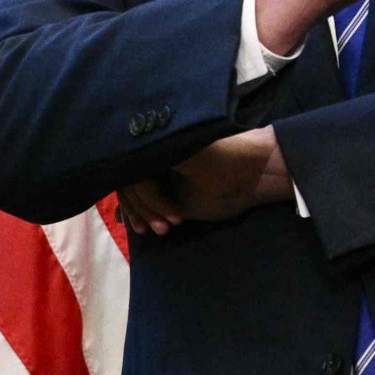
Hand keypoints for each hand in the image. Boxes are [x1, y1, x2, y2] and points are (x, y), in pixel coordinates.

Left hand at [115, 128, 293, 237]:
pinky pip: (143, 174)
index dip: (133, 209)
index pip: (127, 181)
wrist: (253, 172)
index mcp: (156, 159)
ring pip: (131, 179)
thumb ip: (150, 206)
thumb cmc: (224, 188)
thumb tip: (120, 216)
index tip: (143, 231)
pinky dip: (155, 199)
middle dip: (138, 212)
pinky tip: (175, 215)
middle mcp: (153, 147)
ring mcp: (157, 143)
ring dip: (149, 209)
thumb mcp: (177, 204)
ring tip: (168, 227)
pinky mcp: (163, 142)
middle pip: (124, 179)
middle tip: (153, 232)